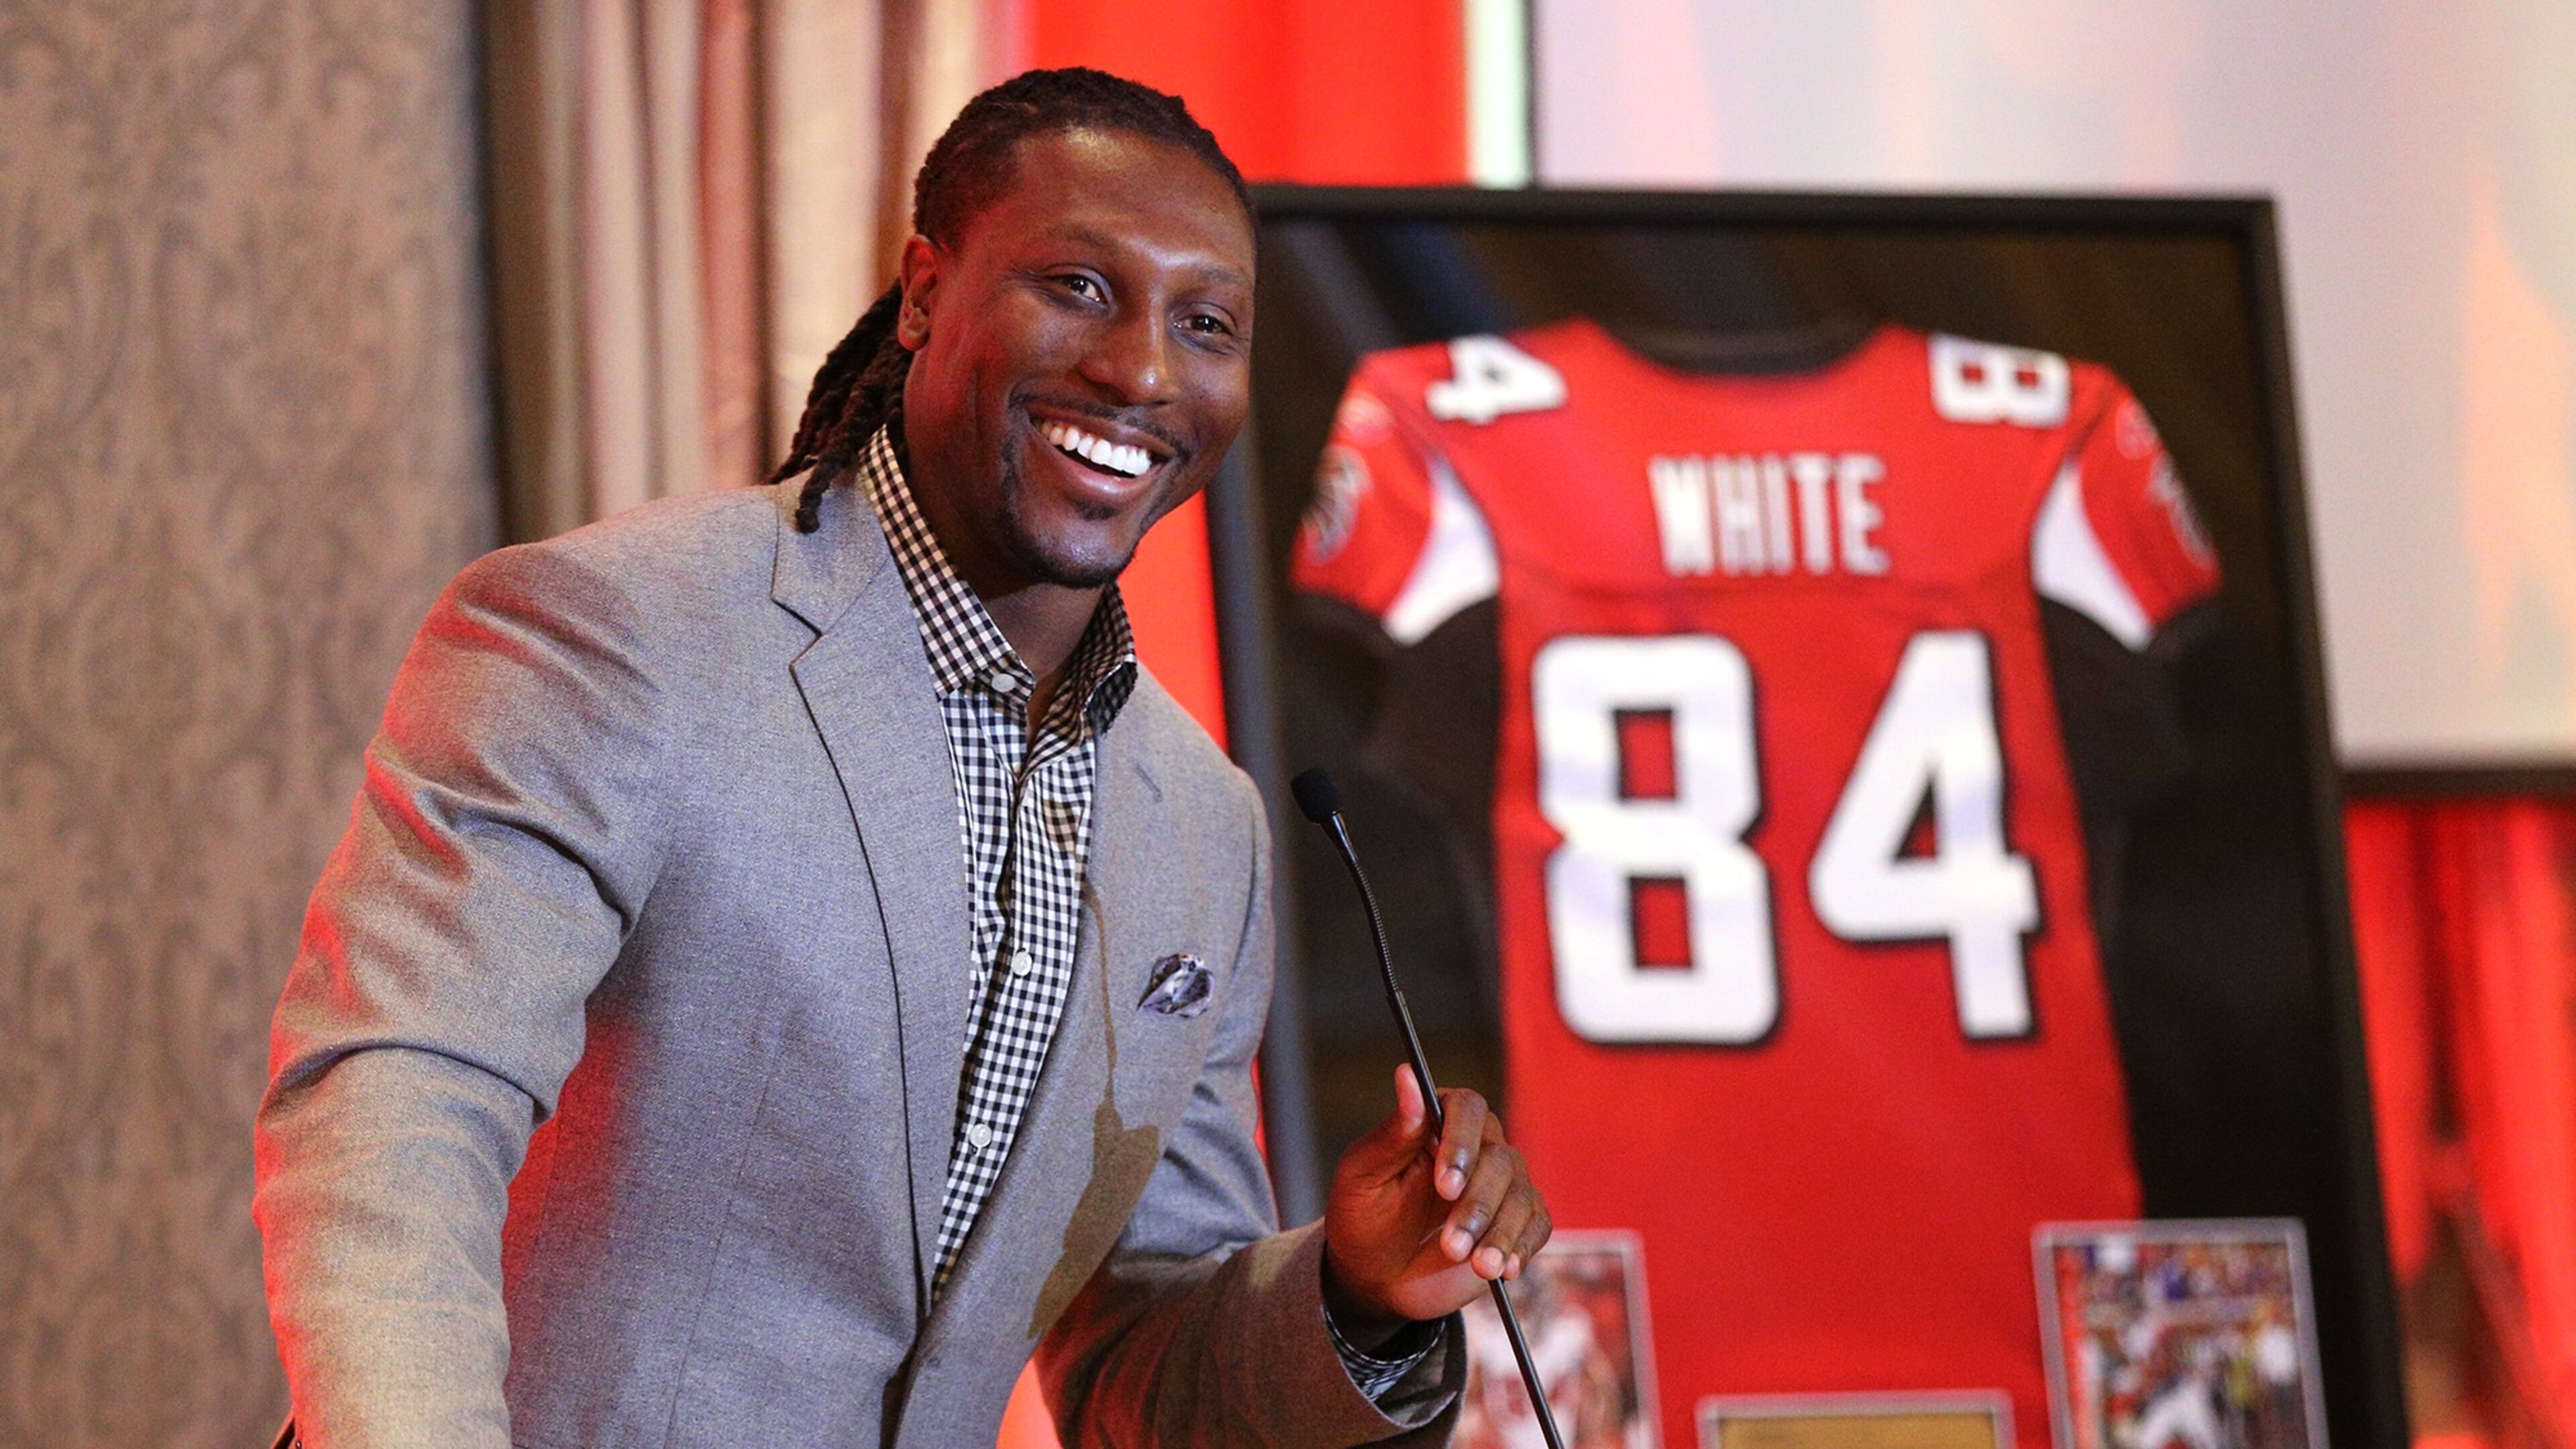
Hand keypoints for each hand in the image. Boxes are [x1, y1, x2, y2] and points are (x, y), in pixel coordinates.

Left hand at [1321, 1065, 1551, 1339]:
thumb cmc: (1364, 1217)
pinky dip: (1521, 1248)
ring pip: (1521, 1196)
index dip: (1462, 1143)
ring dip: (1499, 1234)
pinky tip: (1503, 1269)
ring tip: (1478, 1266)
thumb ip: (1392, 1133)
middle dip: (1477, 1206)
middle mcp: (1480, 1147)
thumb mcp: (1363, 1177)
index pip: (1467, 1107)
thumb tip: (1406, 1074)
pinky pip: (1536, 1227)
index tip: (1444, 1185)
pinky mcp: (1518, 1223)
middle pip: (1500, 1158)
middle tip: (1451, 1246)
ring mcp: (1503, 1187)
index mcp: (1440, 1122)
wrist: (1376, 1276)